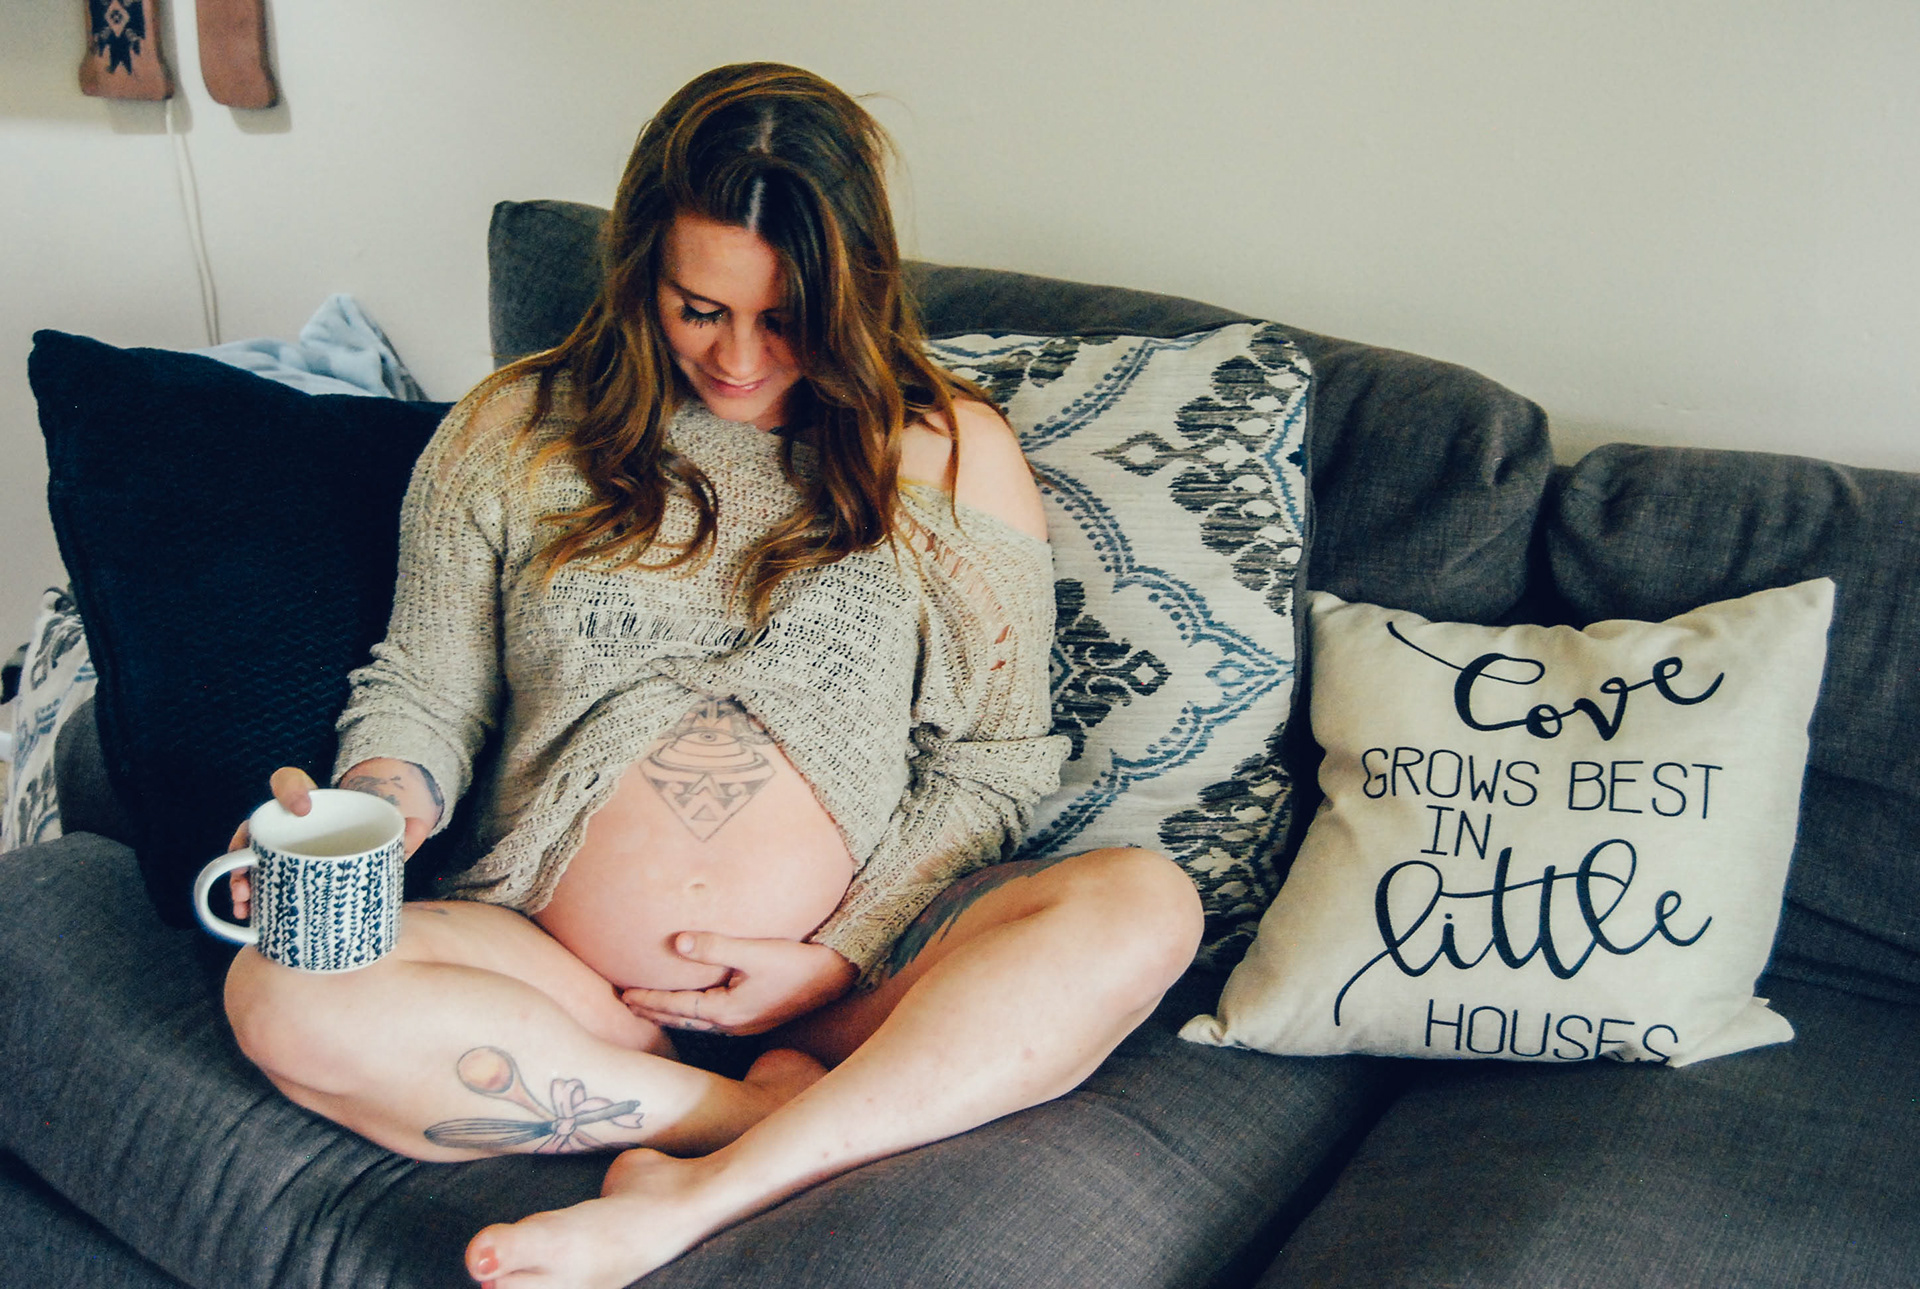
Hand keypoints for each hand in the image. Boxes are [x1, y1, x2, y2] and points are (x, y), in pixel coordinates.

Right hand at [224, 763, 439, 919]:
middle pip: (255, 823)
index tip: (303, 808)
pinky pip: (251, 880)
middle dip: (245, 845)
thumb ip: (401, 833)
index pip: (288, 781)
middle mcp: (285, 823)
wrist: (360, 855)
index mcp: (311, 803)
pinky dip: (247, 897)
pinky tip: (248, 915)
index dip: (288, 789)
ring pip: (245, 854)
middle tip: (248, 870)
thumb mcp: (384, 835)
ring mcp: (275, 848)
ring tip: (244, 900)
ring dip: (238, 877)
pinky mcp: (272, 872)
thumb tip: (421, 824)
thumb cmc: (367, 839)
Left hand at [622, 934, 857, 1036]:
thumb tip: (677, 943)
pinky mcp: (754, 1019)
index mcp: (728, 1011)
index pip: (678, 1006)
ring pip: (695, 1023)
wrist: (837, 978)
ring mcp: (744, 1026)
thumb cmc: (799, 963)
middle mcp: (733, 1025)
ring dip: (669, 1015)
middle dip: (652, 1012)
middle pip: (681, 1020)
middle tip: (623, 1005)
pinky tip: (686, 1007)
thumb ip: (716, 946)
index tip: (624, 994)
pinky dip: (690, 1014)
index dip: (649, 999)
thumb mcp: (757, 952)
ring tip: (646, 1007)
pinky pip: (710, 1021)